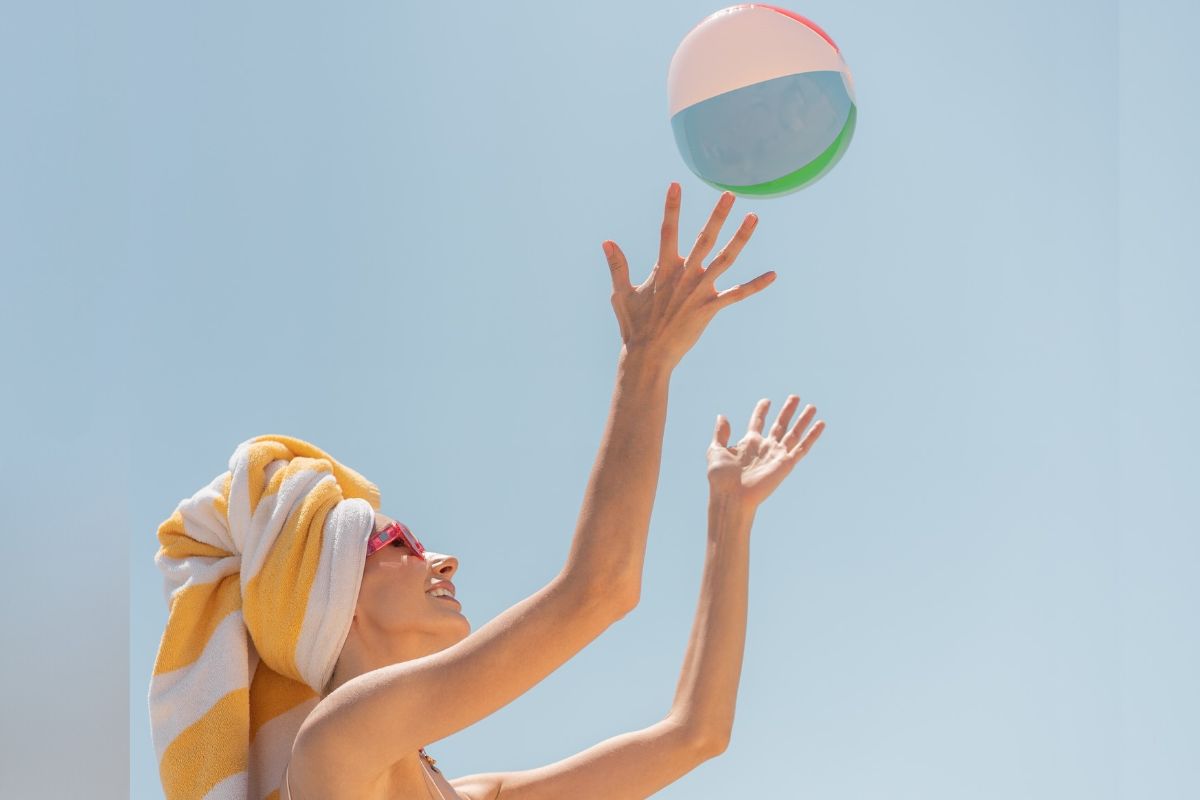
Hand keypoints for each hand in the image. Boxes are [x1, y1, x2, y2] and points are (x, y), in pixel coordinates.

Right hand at [603, 182, 776, 370]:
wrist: (648, 355)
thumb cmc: (633, 325)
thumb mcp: (621, 293)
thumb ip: (617, 266)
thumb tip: (607, 242)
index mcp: (664, 269)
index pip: (668, 231)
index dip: (672, 208)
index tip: (676, 185)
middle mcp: (685, 275)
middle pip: (704, 239)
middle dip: (717, 215)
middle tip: (729, 194)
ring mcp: (700, 291)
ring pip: (725, 259)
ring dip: (741, 238)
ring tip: (754, 217)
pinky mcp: (710, 308)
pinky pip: (737, 295)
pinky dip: (755, 285)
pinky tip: (772, 275)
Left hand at [706, 396, 824, 508]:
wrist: (731, 496)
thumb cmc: (721, 478)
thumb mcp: (716, 450)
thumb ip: (720, 433)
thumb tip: (722, 416)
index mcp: (749, 443)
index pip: (758, 422)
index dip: (762, 411)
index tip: (766, 401)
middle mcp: (765, 448)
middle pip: (779, 425)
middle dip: (787, 411)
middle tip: (795, 397)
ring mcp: (777, 455)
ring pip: (794, 433)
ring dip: (803, 420)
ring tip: (811, 406)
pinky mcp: (786, 464)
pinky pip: (802, 447)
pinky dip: (812, 436)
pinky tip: (820, 424)